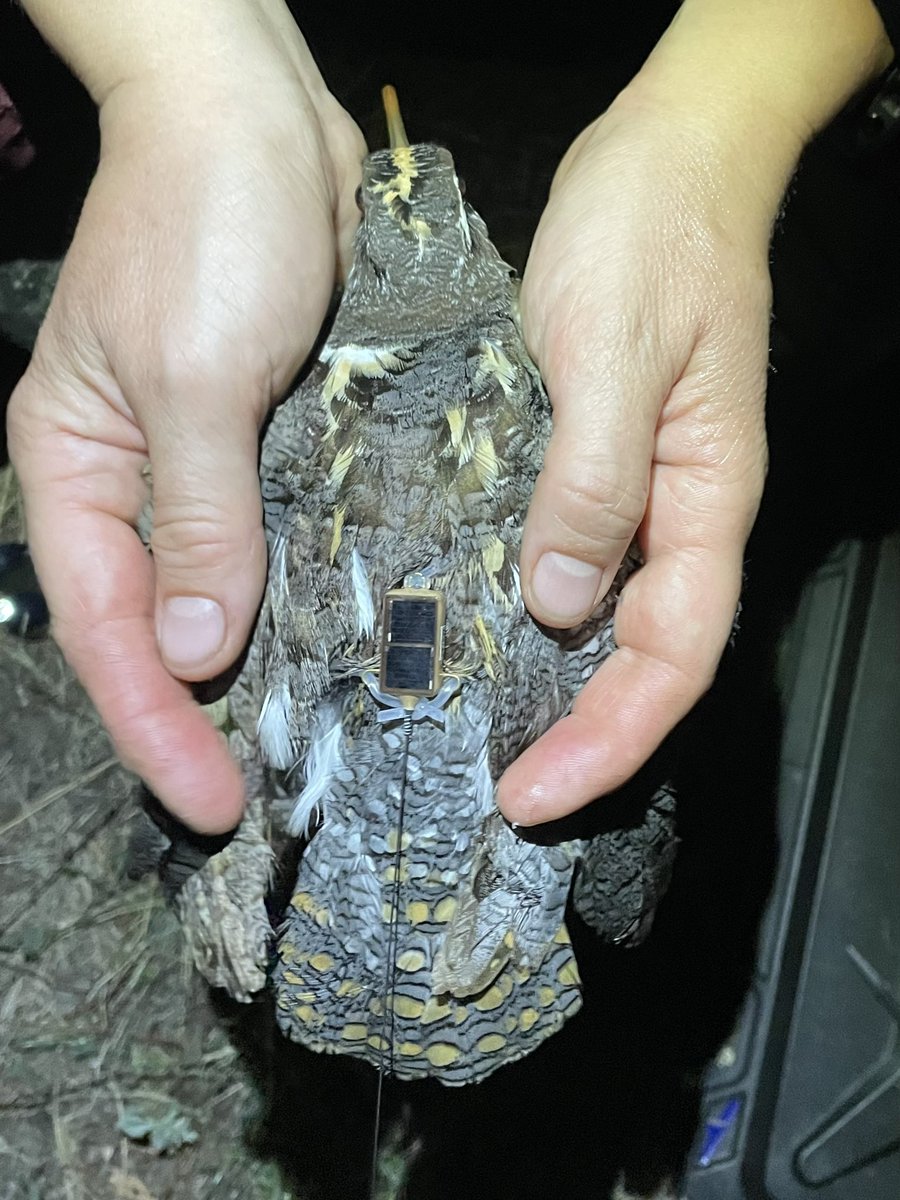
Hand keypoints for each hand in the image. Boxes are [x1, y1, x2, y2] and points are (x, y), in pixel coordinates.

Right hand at [7, 8, 363, 830]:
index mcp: (79, 468)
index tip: (209, 799)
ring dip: (266, 667)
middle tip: (266, 796)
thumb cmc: (205, 221)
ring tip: (318, 748)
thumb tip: (192, 648)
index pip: (108, 629)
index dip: (154, 724)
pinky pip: (284, 541)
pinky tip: (353, 645)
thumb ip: (196, 517)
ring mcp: (207, 466)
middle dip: (204, 715)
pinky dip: (310, 596)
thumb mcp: (193, 376)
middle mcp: (135, 480)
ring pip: (226, 594)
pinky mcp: (271, 443)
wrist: (260, 122)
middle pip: (160, 629)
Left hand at [498, 0, 891, 823]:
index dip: (612, 735)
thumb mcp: (611, 350)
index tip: (535, 790)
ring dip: (558, 692)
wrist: (666, 157)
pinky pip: (573, 562)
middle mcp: (678, 512)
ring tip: (482, 742)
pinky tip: (476, 633)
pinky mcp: (594, 463)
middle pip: (647, 658)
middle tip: (503, 792)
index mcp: (704, 497)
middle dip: (585, 738)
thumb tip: (559, 601)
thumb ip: (593, 479)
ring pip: (611, 622)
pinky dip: (532, 616)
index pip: (673, 654)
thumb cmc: (652, 233)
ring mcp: (640, 490)